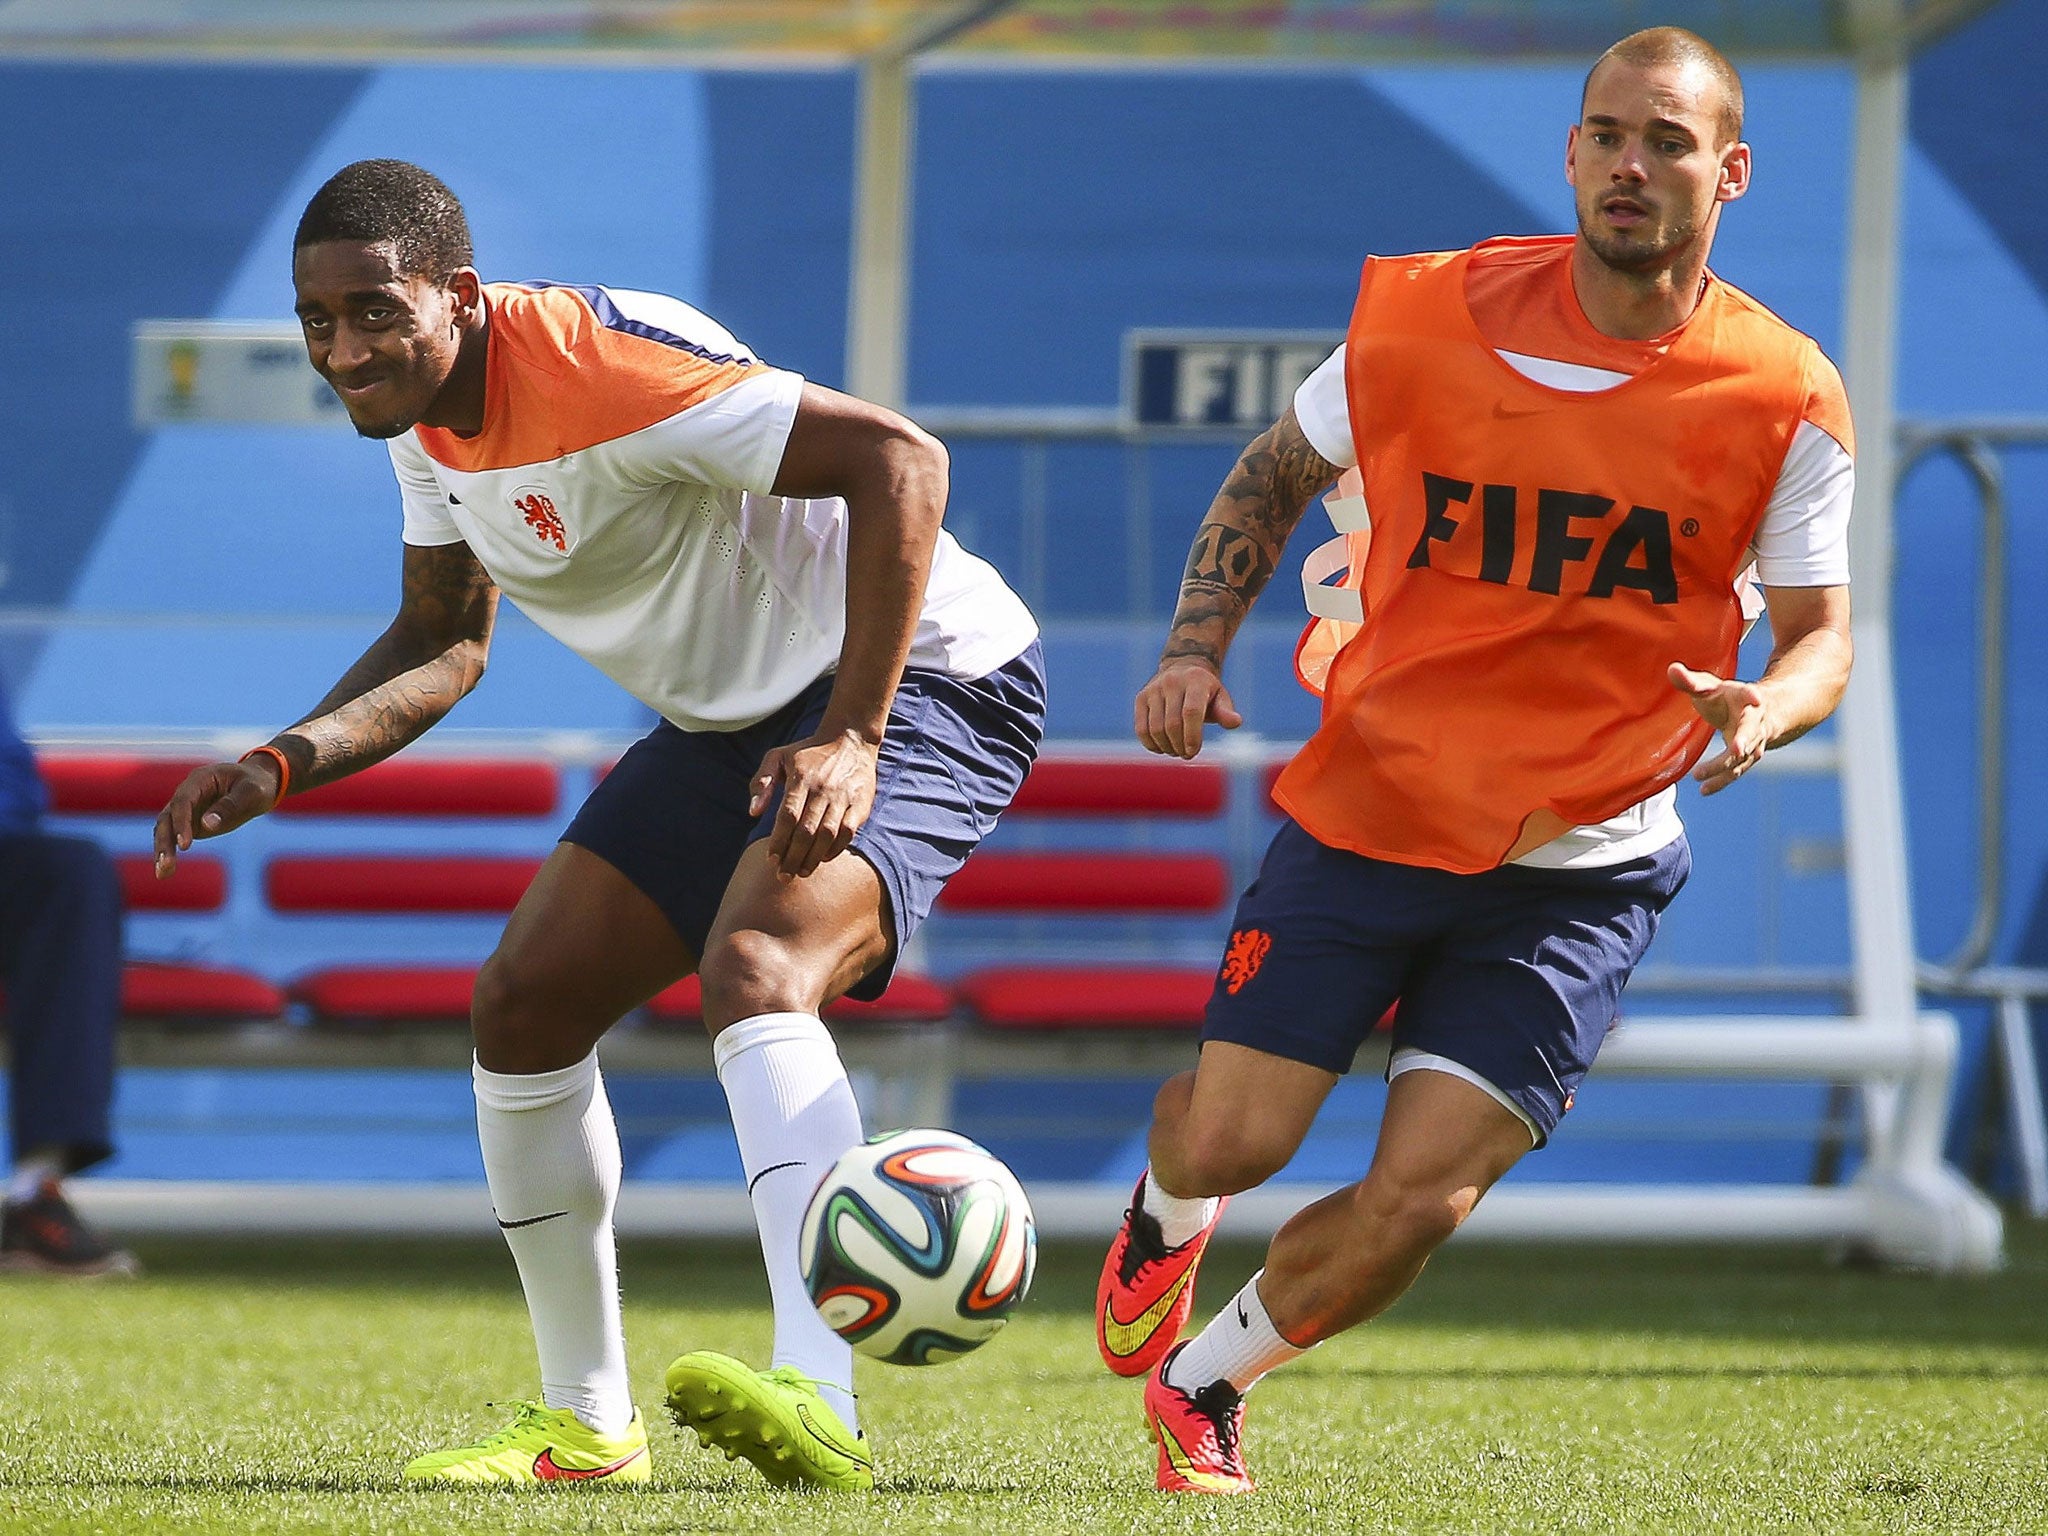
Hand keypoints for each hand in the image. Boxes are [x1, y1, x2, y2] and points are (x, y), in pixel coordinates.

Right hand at [153, 759, 283, 875]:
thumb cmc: (257, 785)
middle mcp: (186, 794)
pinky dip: (169, 853)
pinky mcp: (190, 823)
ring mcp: (186, 810)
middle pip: (167, 817)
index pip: (183, 801)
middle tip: (165, 864)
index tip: (184, 845)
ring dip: (163, 850)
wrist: (259, 785)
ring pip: (166, 829)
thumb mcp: (252, 792)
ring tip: (163, 874)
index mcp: (199, 780)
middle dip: (165, 841)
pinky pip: (174, 838)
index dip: (181, 822)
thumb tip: (207, 824)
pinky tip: (165, 872)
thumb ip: (231, 805)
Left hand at [750, 729, 880, 877]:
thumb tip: (753, 812)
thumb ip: (762, 782)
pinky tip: (822, 858)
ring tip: (801, 872)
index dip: (779, 841)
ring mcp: (844, 796)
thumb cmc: (808, 753)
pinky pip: (848, 832)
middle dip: (793, 857)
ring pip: (827, 835)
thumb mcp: (778, 756)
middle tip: (783, 876)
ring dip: (813, 858)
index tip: (771, 860)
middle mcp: (823, 788)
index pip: (788, 816)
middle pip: (806, 831)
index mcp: (801, 777)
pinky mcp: (861, 803)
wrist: (850, 739)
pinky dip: (835, 849)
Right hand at [1134, 659, 1242, 759]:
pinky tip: (1162, 748)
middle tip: (1187, 754)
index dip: (1192, 736)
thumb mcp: (1220, 697)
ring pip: (1156, 729)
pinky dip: (1151, 744)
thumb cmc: (1206, 690)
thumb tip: (1235, 722)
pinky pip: (1141, 729)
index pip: (1191, 712)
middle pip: (1173, 724)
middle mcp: (1172, 682)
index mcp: (1196, 680)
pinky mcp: (1141, 698)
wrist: (1182, 667)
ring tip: (1177, 751)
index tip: (1194, 751)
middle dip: (1180, 745)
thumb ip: (1226, 711)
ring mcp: (1154, 689)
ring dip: (1167, 747)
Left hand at [1670, 662, 1770, 795]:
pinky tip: (1703, 790)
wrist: (1757, 714)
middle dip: (1745, 740)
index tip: (1756, 697)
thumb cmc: (1728, 698)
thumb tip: (1671, 668)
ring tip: (1699, 775)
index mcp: (1747, 698)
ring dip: (1724, 767)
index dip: (1753, 696)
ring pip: (1742, 757)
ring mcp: (1754, 742)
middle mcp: (1754, 722)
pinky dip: (1720, 781)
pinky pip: (1735, 771)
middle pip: (1751, 732)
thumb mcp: (1710, 687)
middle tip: (1737, 748)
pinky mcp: (1746, 759)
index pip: (1751, 695)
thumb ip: (1691, 681)